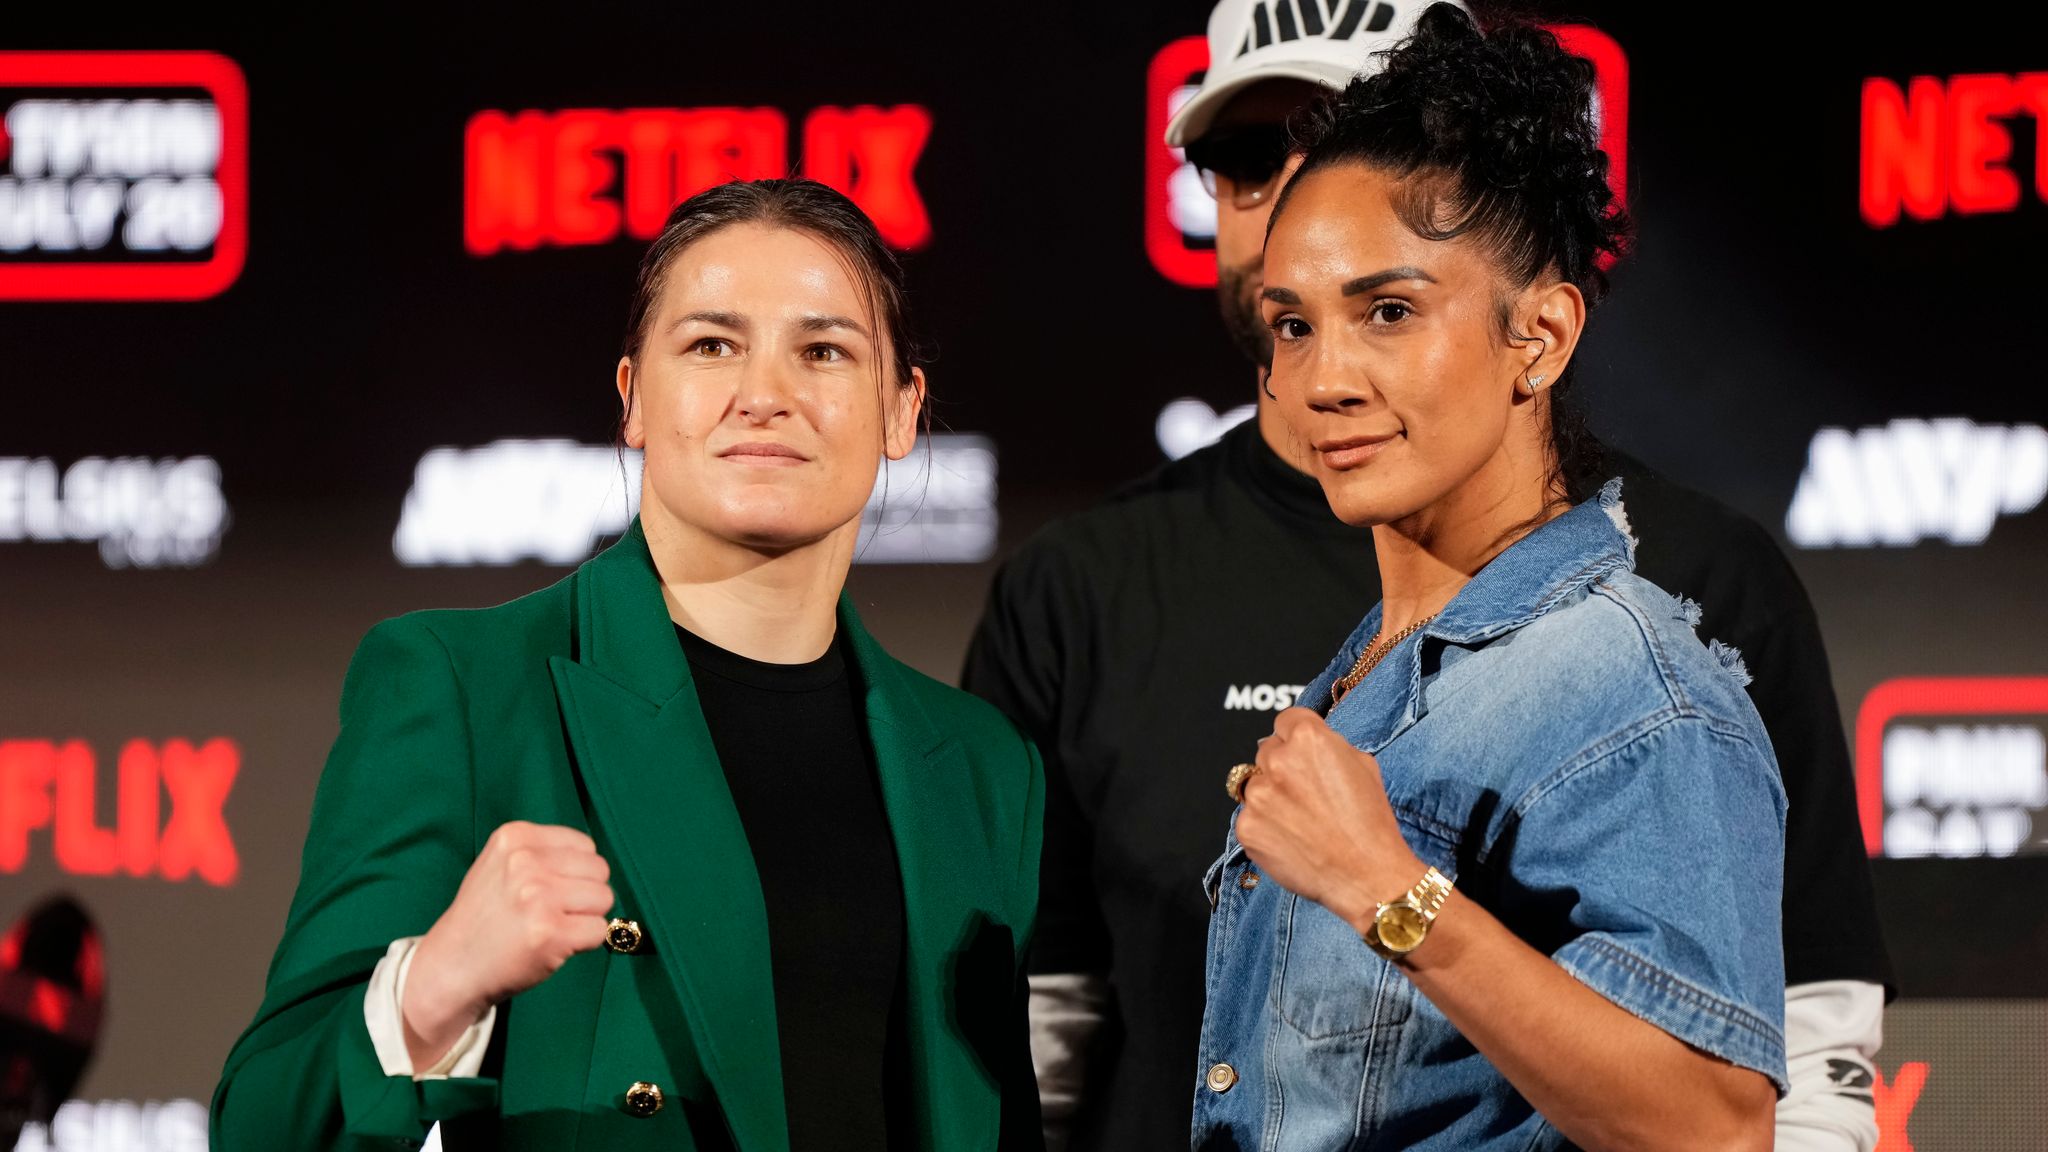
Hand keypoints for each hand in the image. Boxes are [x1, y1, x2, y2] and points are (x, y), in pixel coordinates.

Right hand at [403, 821, 612, 1068]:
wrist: (453, 965)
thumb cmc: (486, 915)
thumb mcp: (502, 864)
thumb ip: (544, 854)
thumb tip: (596, 863)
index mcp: (516, 837)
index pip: (585, 846)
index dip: (576, 872)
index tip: (550, 890)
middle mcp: (526, 862)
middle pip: (600, 870)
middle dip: (585, 894)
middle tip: (553, 913)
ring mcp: (538, 897)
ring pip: (604, 899)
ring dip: (586, 918)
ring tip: (552, 927)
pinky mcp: (550, 932)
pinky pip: (599, 930)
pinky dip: (584, 942)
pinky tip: (555, 945)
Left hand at [1235, 708, 1424, 933]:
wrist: (1368, 875)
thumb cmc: (1371, 822)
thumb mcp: (1363, 765)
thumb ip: (1329, 746)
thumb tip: (1309, 743)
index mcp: (1308, 738)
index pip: (1287, 720)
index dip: (1298, 738)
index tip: (1303, 753)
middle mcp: (1278, 761)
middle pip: (1268, 751)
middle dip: (1284, 767)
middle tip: (1308, 794)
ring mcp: (1259, 795)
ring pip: (1256, 785)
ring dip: (1271, 797)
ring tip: (1302, 821)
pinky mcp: (1247, 827)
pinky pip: (1250, 818)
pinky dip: (1265, 827)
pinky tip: (1292, 839)